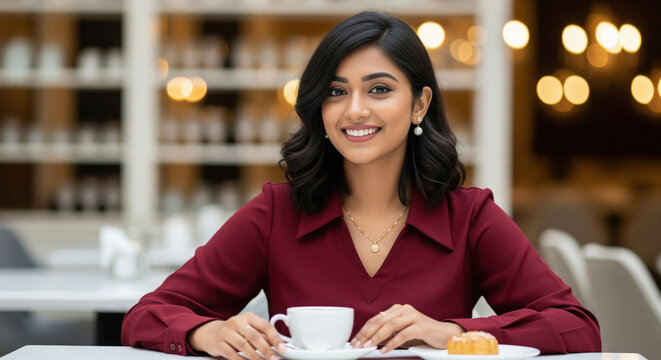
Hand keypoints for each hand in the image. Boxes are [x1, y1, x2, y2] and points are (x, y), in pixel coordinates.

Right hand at [188, 312, 285, 359]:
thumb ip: (261, 336)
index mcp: (248, 317)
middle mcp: (237, 322)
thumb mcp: (248, 329)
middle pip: (254, 336)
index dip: (275, 338)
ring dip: (255, 357)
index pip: (265, 326)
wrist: (211, 333)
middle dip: (266, 349)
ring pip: (243, 345)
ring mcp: (226, 332)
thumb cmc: (234, 332)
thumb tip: (278, 345)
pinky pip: (232, 354)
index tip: (282, 348)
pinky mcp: (219, 343)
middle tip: (274, 358)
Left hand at [350, 304, 464, 352]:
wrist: (444, 334)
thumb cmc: (422, 334)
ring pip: (390, 326)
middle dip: (367, 334)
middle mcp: (404, 309)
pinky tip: (385, 349)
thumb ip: (388, 334)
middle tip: (359, 344)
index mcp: (398, 309)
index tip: (355, 341)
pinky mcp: (421, 325)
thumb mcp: (402, 332)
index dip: (364, 330)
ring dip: (377, 338)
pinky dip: (392, 343)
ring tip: (369, 346)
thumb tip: (370, 341)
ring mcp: (413, 316)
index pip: (376, 319)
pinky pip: (403, 334)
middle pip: (380, 321)